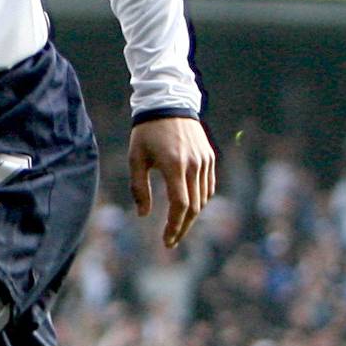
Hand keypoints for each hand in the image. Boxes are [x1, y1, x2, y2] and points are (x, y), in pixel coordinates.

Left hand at [128, 116, 214, 248]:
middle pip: (194, 207)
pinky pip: (208, 186)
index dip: (174, 226)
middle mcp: (194, 165)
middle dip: (183, 228)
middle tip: (171, 241)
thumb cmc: (146, 133)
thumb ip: (139, 188)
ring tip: (177, 226)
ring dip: (192, 216)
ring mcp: (205, 161)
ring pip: (203, 198)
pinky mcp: (209, 157)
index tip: (167, 241)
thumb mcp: (136, 159)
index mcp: (175, 166)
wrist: (168, 104)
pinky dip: (200, 200)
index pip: (180, 205)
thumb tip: (143, 215)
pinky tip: (188, 207)